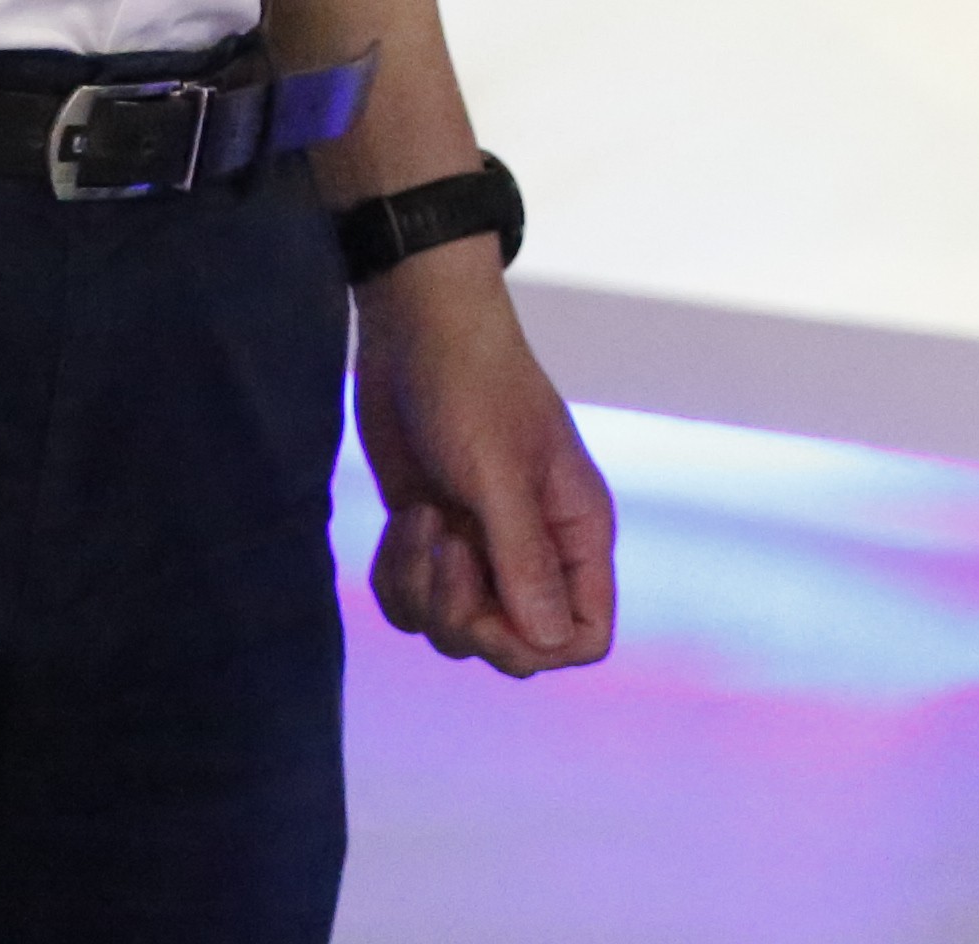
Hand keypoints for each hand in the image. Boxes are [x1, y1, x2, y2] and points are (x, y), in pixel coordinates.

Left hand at [354, 253, 619, 676]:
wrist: (417, 331)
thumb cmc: (473, 386)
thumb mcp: (498, 474)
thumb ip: (524, 562)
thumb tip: (548, 643)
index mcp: (576, 534)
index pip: (584, 636)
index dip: (533, 642)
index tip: (491, 597)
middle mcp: (536, 551)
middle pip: (511, 648)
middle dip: (462, 613)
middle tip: (445, 541)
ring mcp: (481, 549)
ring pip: (452, 632)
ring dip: (420, 588)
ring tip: (421, 516)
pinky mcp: (432, 541)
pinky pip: (409, 604)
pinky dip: (394, 574)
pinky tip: (402, 516)